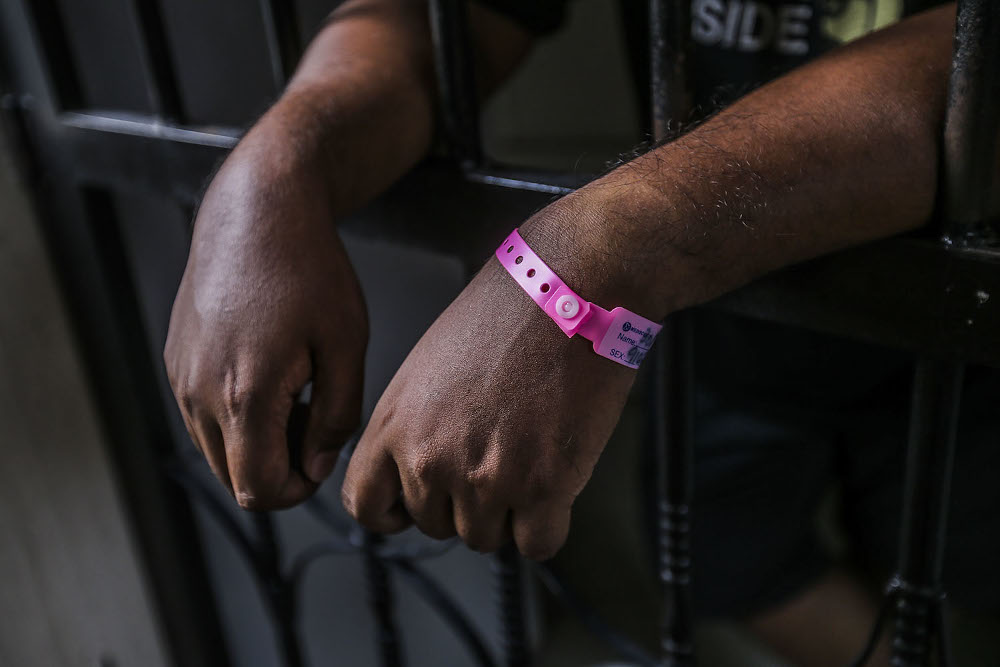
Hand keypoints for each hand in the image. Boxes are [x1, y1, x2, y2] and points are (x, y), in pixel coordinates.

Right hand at [164, 120, 367, 509]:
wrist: (259, 210)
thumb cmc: (310, 269)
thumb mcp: (346, 344)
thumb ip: (336, 418)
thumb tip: (316, 466)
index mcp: (245, 395)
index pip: (259, 490)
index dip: (297, 491)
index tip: (322, 463)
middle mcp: (199, 393)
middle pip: (233, 478)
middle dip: (277, 468)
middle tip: (314, 420)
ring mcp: (180, 376)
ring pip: (214, 449)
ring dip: (255, 442)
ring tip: (295, 393)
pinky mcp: (174, 359)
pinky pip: (200, 415)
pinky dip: (233, 415)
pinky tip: (267, 373)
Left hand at [341, 210, 641, 558]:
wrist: (572, 285)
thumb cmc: (509, 307)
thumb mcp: (431, 364)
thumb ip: (416, 422)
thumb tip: (421, 468)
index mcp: (395, 422)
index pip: (366, 506)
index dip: (394, 510)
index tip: (414, 504)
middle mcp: (431, 457)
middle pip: (433, 526)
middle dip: (462, 503)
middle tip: (495, 455)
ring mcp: (486, 477)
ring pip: (486, 538)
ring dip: (508, 511)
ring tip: (527, 453)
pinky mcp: (543, 487)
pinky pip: (537, 544)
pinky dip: (548, 522)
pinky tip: (555, 478)